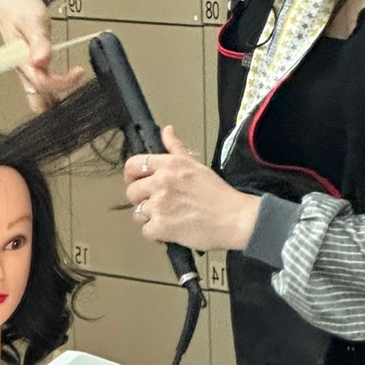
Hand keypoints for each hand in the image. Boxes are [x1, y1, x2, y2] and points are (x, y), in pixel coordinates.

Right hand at [0, 0, 85, 112]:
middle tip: (75, 100)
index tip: (79, 72)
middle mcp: (22, 69)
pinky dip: (51, 91)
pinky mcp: (30, 66)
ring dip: (53, 99)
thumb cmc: (18, 6)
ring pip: (38, 95)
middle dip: (54, 106)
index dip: (62, 82)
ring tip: (73, 99)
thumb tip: (42, 61)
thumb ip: (38, 42)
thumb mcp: (31, 20)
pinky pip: (40, 85)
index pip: (42, 83)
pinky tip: (63, 89)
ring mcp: (25, 69)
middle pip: (37, 99)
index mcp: (20, 60)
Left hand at [123, 126, 259, 251]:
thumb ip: (176, 148)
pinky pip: (146, 231)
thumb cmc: (217, 194)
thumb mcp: (195, 164)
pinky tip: (170, 229)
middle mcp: (161, 182)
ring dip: (150, 217)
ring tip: (168, 217)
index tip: (137, 182)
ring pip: (137, 212)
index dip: (132, 176)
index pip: (133, 165)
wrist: (233, 218)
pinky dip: (156, 233)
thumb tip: (167, 130)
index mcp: (169, 165)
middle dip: (141, 199)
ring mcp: (159, 205)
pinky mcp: (161, 227)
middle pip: (132, 191)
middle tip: (156, 204)